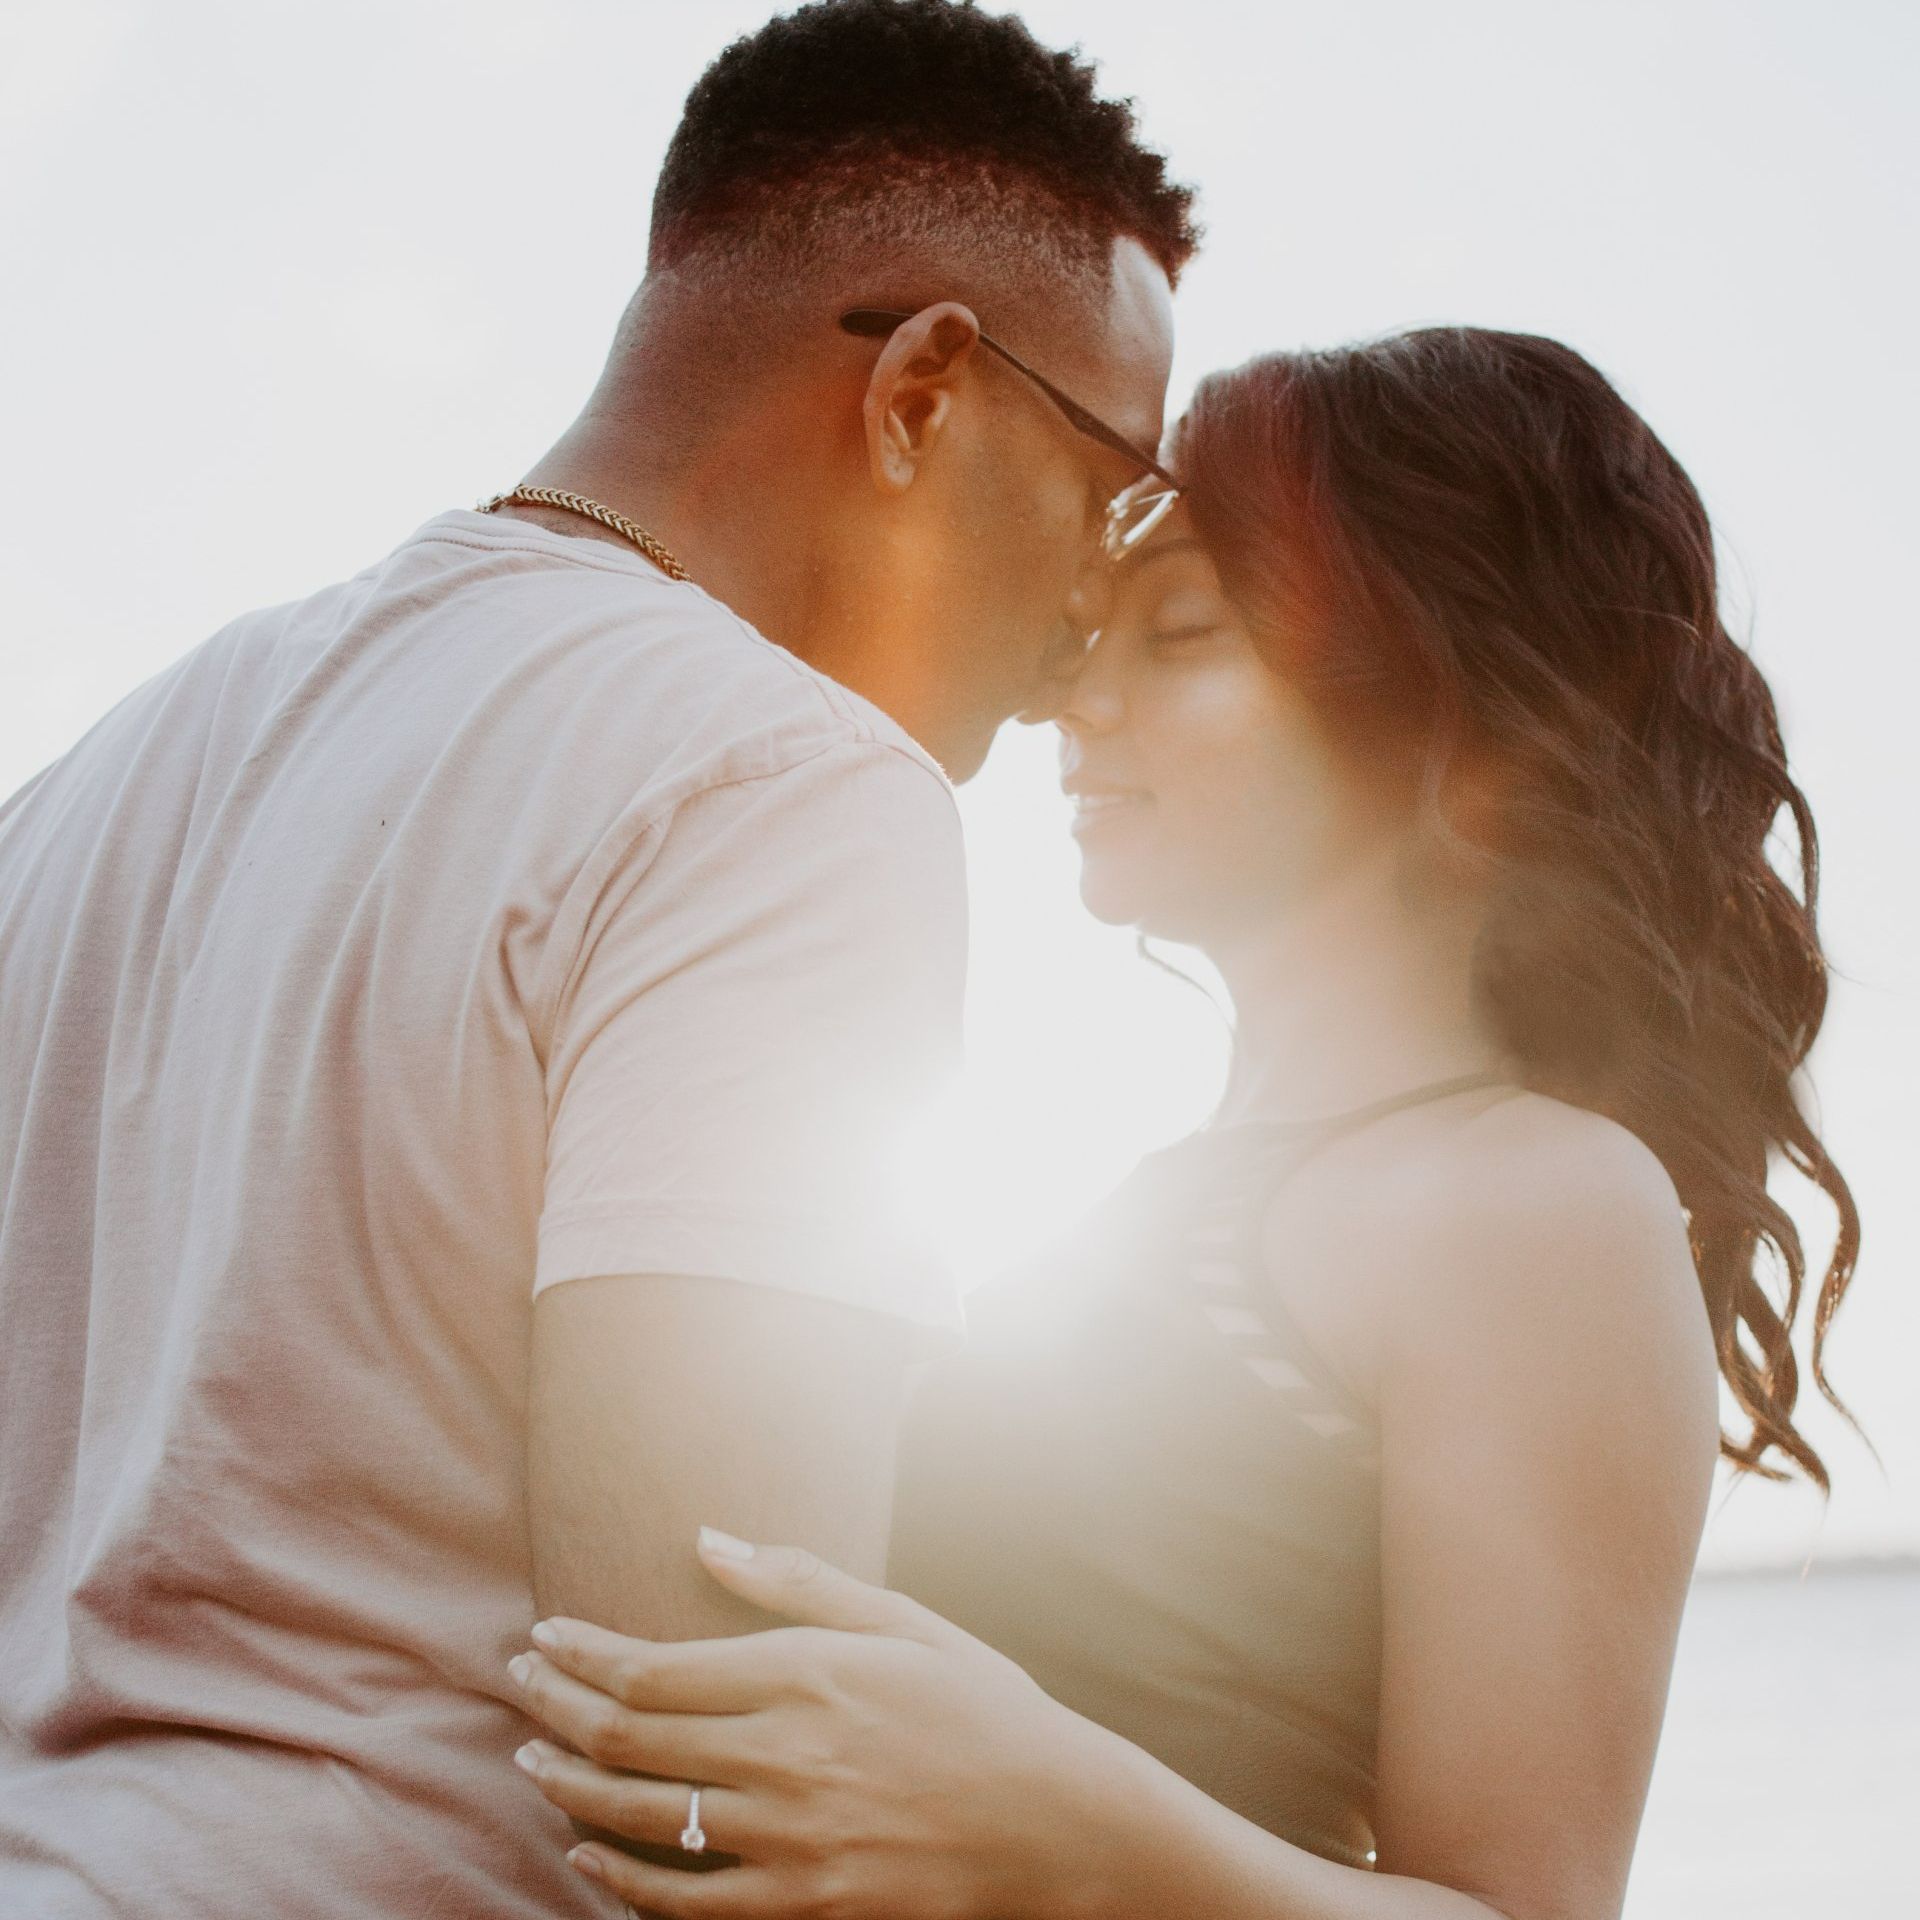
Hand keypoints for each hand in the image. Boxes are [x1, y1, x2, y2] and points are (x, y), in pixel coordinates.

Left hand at [507, 1528, 1134, 1918]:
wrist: (1060, 1827)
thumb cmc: (984, 1710)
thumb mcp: (904, 1624)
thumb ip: (798, 1580)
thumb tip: (706, 1536)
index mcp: (807, 1674)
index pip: (650, 1669)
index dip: (580, 1653)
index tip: (542, 1636)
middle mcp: (785, 1757)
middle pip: (626, 1740)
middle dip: (554, 1708)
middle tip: (518, 1685)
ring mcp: (790, 1844)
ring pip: (638, 1822)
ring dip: (567, 1790)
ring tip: (531, 1760)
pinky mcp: (802, 1911)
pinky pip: (682, 1905)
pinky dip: (618, 1881)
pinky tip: (585, 1856)